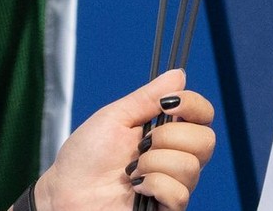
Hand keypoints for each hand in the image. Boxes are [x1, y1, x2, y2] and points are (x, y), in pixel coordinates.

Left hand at [33, 69, 214, 210]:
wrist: (65, 192)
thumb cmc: (84, 158)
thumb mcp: (115, 117)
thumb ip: (148, 97)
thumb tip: (178, 74)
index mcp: (164, 132)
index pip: (203, 116)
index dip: (193, 105)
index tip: (168, 104)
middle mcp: (174, 158)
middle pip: (206, 140)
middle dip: (169, 137)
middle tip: (141, 144)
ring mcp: (172, 185)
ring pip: (191, 166)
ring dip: (153, 163)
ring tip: (131, 171)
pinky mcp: (167, 208)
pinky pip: (179, 194)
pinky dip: (154, 185)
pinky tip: (137, 187)